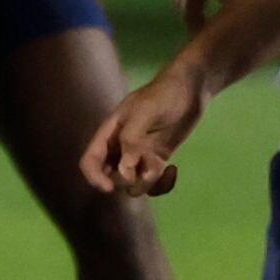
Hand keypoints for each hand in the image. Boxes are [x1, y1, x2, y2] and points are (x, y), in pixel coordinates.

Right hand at [80, 64, 208, 197]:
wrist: (189, 91)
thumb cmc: (164, 95)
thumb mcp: (145, 111)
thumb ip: (132, 138)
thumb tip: (125, 168)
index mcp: (110, 134)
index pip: (90, 161)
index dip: (94, 177)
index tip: (110, 188)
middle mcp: (120, 148)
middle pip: (111, 177)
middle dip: (128, 181)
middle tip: (148, 171)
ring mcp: (139, 156)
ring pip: (133, 184)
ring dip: (148, 183)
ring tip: (164, 167)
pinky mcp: (156, 160)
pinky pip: (153, 183)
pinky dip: (163, 185)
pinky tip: (173, 170)